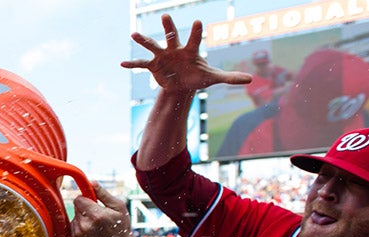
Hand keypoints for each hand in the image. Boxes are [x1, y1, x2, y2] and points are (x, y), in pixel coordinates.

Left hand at [70, 182, 133, 236]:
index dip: (86, 199)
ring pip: (74, 216)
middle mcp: (85, 226)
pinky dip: (80, 226)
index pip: (78, 199)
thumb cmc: (120, 225)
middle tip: (98, 214)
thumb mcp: (118, 206)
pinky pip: (73, 225)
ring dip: (82, 217)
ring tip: (96, 224)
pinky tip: (91, 230)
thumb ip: (103, 193)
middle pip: (76, 207)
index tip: (94, 202)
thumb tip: (91, 182)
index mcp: (96, 216)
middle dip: (85, 207)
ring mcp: (79, 234)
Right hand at [121, 14, 250, 92]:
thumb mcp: (213, 77)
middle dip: (168, 26)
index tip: (196, 22)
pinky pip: (142, 64)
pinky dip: (132, 64)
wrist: (182, 84)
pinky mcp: (154, 66)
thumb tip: (251, 79)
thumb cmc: (198, 76)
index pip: (194, 38)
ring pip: (153, 45)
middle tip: (165, 15)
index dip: (195, 31)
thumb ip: (230, 77)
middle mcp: (175, 49)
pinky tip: (122, 63)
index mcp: (190, 50)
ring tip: (134, 34)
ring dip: (144, 40)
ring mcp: (163, 56)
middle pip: (172, 35)